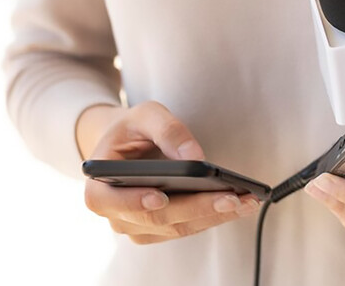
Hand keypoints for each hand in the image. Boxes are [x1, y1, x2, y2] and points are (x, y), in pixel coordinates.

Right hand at [80, 101, 260, 243]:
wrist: (128, 145)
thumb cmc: (132, 130)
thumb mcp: (145, 115)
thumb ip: (167, 130)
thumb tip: (195, 156)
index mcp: (98, 188)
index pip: (111, 201)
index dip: (135, 202)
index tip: (161, 197)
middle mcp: (117, 215)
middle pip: (157, 219)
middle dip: (196, 208)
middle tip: (231, 198)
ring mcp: (138, 227)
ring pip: (178, 228)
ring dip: (214, 216)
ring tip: (246, 200)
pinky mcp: (161, 230)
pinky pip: (188, 227)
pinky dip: (214, 216)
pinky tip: (240, 204)